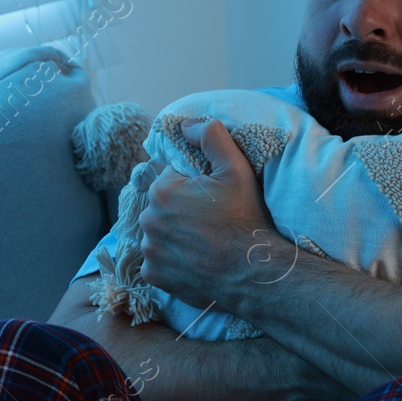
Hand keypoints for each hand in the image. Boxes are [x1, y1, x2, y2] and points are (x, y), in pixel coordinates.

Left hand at [137, 118, 277, 314]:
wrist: (253, 273)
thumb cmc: (246, 218)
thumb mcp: (236, 168)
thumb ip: (211, 137)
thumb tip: (186, 125)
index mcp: (162, 190)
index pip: (173, 177)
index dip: (195, 185)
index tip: (214, 199)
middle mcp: (147, 220)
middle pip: (164, 206)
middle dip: (183, 209)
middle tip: (212, 221)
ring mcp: (149, 250)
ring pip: (160, 233)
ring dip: (176, 235)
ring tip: (205, 242)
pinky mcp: (153, 275)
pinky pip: (159, 261)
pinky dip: (172, 260)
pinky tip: (195, 260)